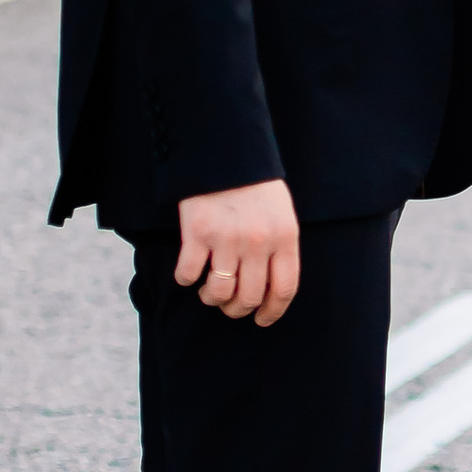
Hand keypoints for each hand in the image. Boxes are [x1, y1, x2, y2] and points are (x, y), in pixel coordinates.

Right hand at [174, 177, 301, 325]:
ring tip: (210, 291)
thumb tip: (271, 288)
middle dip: (238, 309)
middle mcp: (258, 242)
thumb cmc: (255, 185)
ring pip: (219, 292)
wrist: (225, 152)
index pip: (284, 289)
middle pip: (250, 296)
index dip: (272, 311)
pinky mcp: (197, 233)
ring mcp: (227, 239)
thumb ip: (280, 246)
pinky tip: (189, 272)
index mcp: (284, 237)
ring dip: (212, 298)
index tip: (261, 320)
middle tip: (230, 307)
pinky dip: (186, 279)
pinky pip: (189, 274)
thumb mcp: (281, 213)